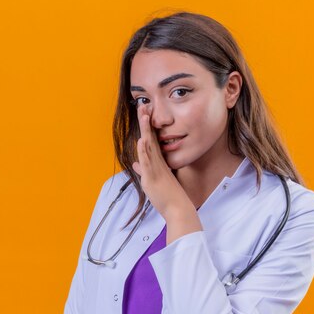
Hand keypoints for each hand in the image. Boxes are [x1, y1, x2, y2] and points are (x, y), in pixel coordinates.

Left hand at [131, 104, 191, 220]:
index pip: (150, 140)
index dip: (146, 126)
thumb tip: (135, 164)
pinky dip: (144, 150)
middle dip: (146, 121)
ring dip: (145, 129)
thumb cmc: (167, 196)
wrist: (178, 208)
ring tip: (143, 114)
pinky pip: (148, 162)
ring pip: (149, 145)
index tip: (144, 113)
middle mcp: (157, 162)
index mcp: (157, 162)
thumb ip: (143, 170)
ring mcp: (156, 168)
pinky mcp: (153, 177)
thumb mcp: (151, 181)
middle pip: (150, 137)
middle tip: (144, 105)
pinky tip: (142, 139)